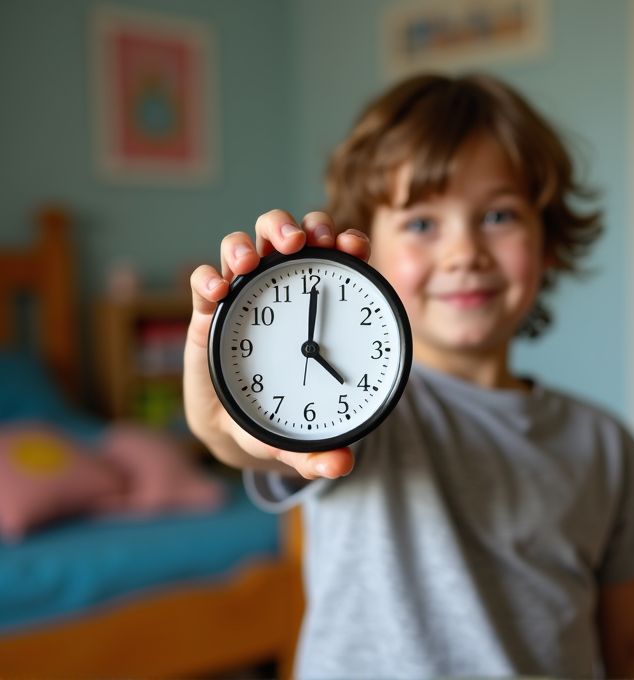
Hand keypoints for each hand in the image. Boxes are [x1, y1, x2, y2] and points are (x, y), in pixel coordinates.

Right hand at [184, 210, 369, 479]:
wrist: (234, 426)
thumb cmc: (275, 417)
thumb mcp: (300, 434)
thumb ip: (319, 450)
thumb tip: (342, 465)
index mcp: (316, 312)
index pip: (335, 262)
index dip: (346, 243)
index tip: (354, 246)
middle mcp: (279, 295)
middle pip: (289, 238)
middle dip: (299, 227)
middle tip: (301, 241)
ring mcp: (242, 300)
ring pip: (245, 248)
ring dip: (250, 242)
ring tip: (252, 261)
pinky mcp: (207, 314)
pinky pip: (204, 282)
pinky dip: (207, 277)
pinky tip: (217, 289)